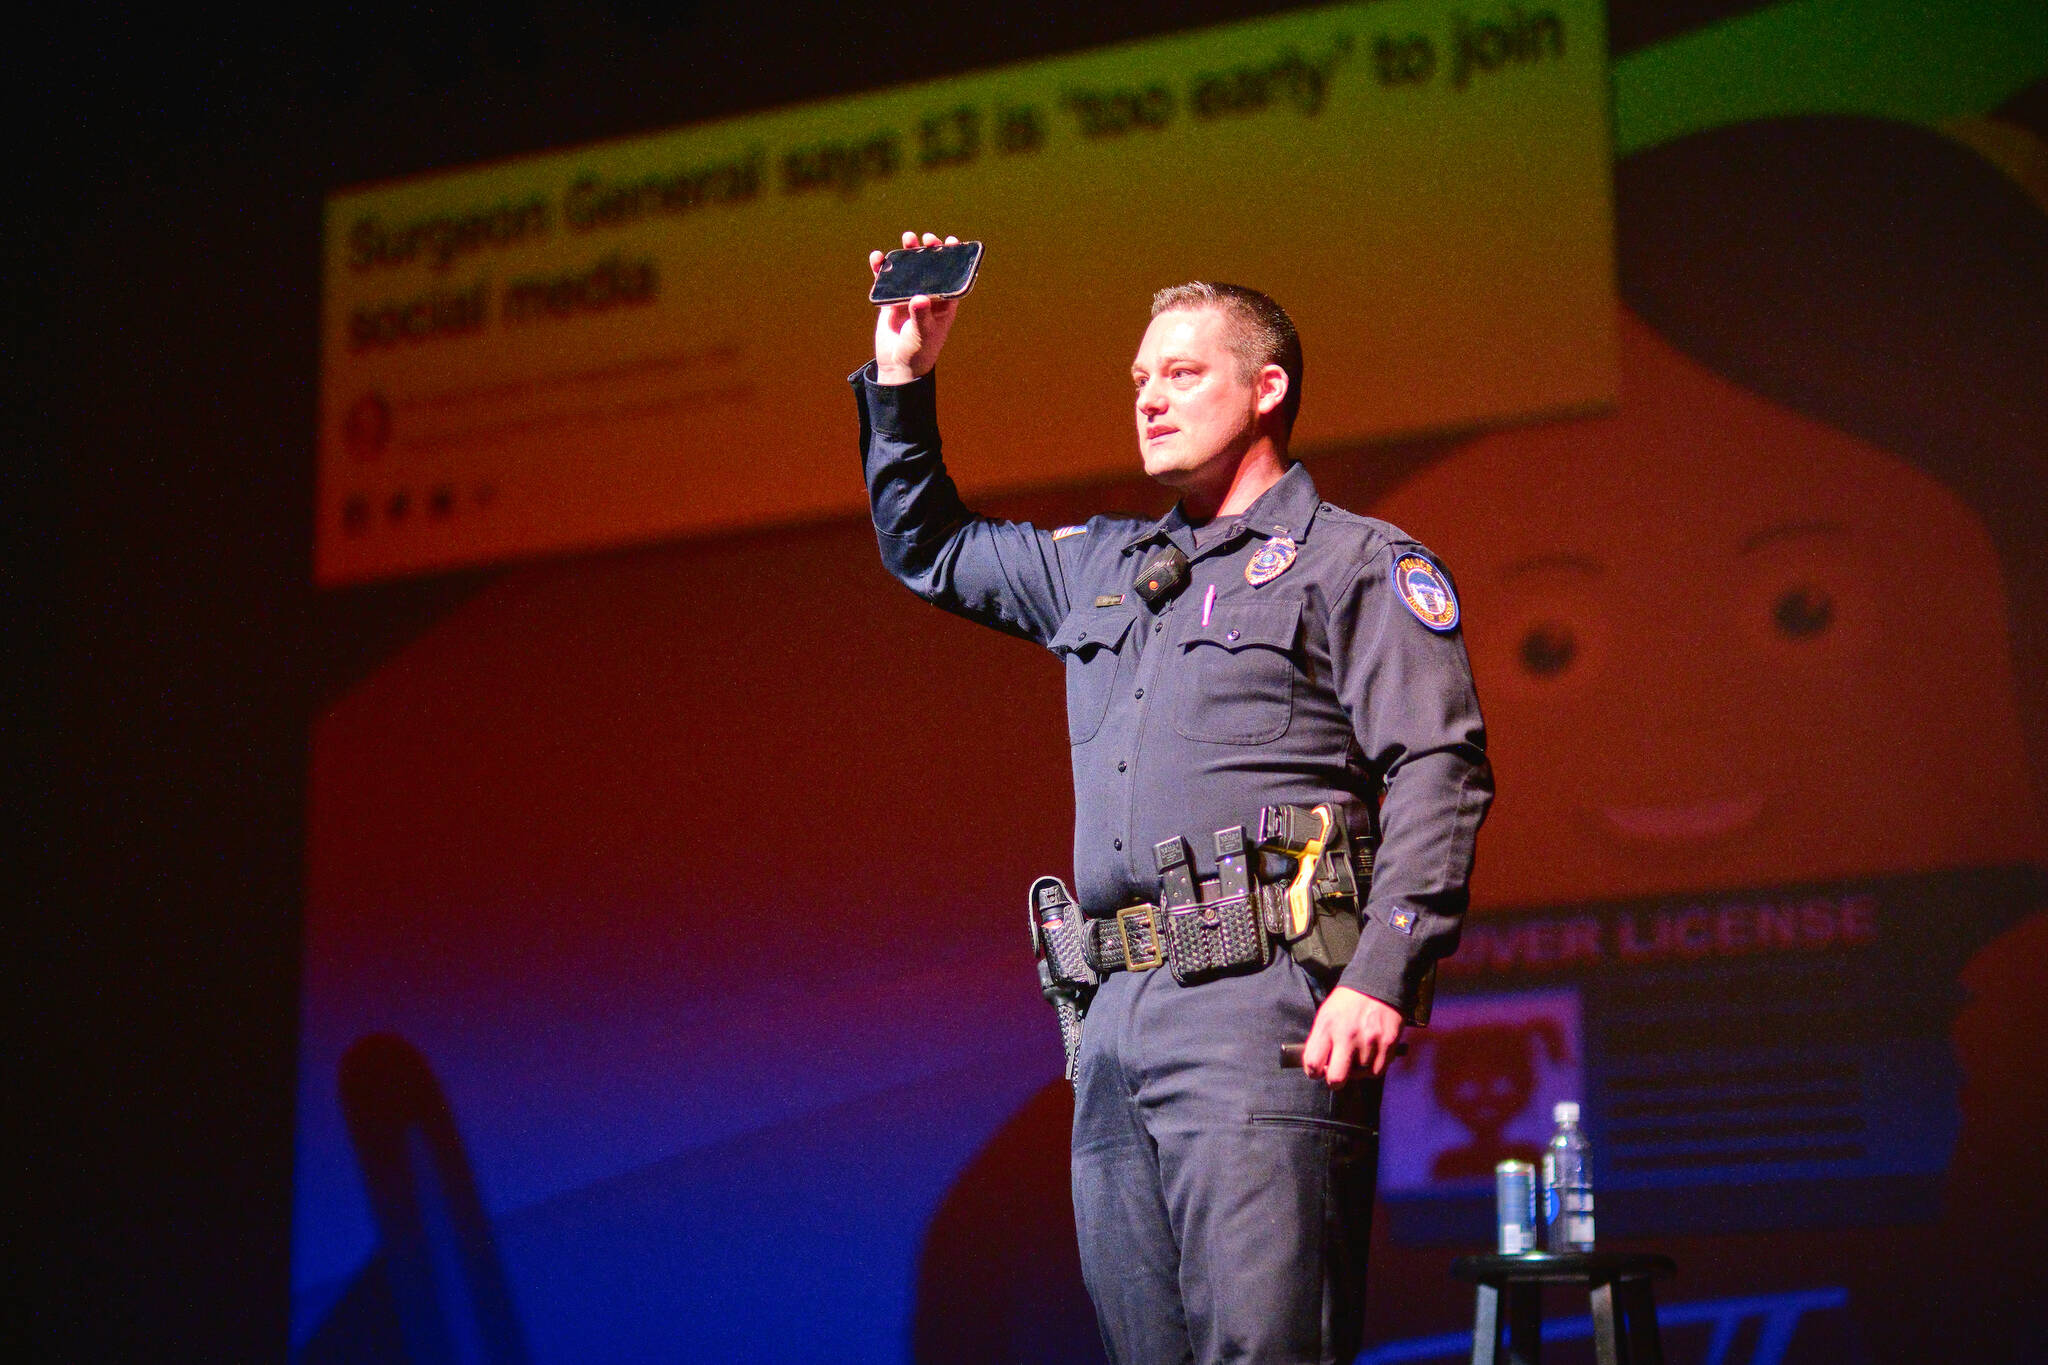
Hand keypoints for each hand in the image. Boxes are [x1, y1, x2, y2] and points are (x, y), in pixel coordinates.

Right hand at [871, 230, 962, 383]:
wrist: (898, 366)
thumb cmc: (919, 352)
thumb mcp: (923, 335)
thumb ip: (921, 317)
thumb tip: (918, 298)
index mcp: (945, 303)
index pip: (951, 276)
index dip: (953, 258)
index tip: (950, 241)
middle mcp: (928, 296)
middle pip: (930, 268)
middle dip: (928, 251)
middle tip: (926, 239)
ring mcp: (909, 296)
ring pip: (909, 270)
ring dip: (907, 254)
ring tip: (907, 237)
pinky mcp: (891, 300)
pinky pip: (887, 280)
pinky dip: (882, 268)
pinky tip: (878, 257)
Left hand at [1301, 986, 1404, 1086]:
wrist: (1379, 981)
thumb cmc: (1349, 1000)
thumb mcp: (1326, 1013)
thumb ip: (1321, 1039)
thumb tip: (1319, 1065)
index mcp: (1327, 1026)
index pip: (1312, 1063)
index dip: (1313, 1072)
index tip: (1317, 1071)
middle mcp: (1347, 1036)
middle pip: (1336, 1078)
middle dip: (1334, 1081)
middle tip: (1337, 1075)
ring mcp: (1369, 1041)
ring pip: (1359, 1075)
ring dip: (1357, 1069)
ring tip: (1357, 1054)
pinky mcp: (1388, 1044)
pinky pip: (1377, 1071)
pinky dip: (1373, 1068)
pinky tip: (1370, 1056)